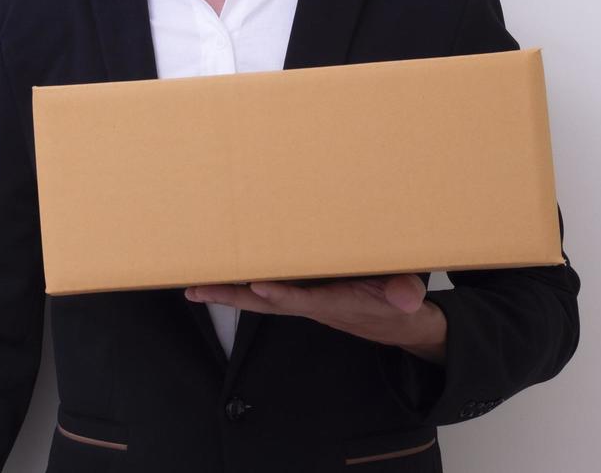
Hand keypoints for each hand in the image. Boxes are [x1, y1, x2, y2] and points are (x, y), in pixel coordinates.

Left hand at [185, 274, 447, 363]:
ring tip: (192, 286)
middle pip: (265, 302)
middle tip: (197, 289)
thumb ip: (404, 293)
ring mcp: (302, 300)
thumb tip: (407, 298)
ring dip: (227, 293)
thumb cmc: (396, 302)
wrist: (395, 321)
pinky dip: (240, 286)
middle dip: (232, 297)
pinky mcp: (300, 293)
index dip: (282, 294)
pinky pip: (264, 291)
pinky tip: (216, 280)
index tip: (258, 285)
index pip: (303, 300)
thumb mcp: (406, 297)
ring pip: (259, 298)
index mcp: (335, 303)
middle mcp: (311, 304)